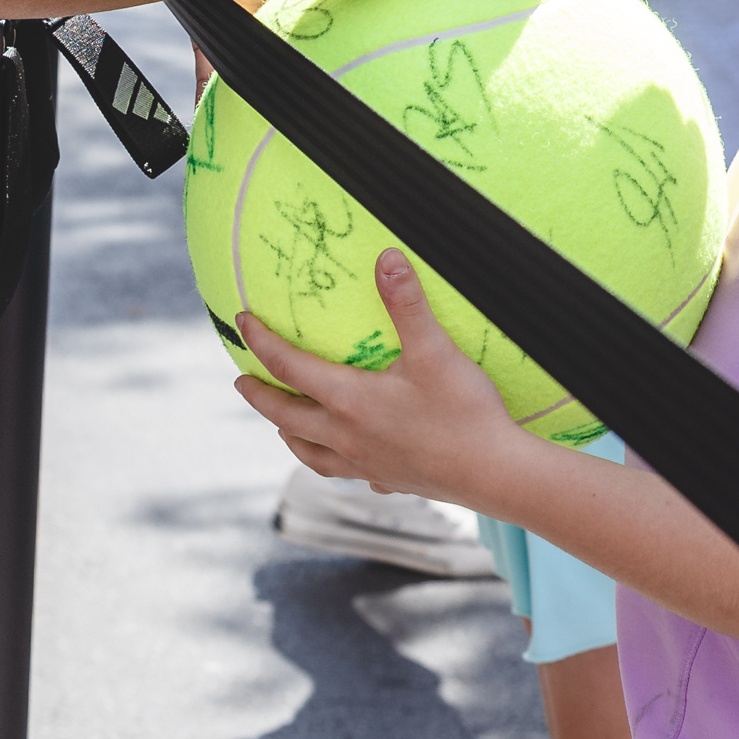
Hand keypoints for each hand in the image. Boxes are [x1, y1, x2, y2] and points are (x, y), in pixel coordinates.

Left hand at [233, 248, 521, 507]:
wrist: (497, 474)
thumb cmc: (464, 412)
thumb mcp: (435, 350)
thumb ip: (407, 303)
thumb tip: (386, 257)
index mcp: (350, 402)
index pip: (290, 367)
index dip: (262, 342)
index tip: (242, 322)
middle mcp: (348, 437)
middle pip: (286, 416)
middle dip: (259, 396)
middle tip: (241, 380)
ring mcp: (366, 465)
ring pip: (309, 452)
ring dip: (289, 433)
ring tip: (282, 424)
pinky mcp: (389, 481)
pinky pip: (346, 474)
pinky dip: (332, 462)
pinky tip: (347, 459)